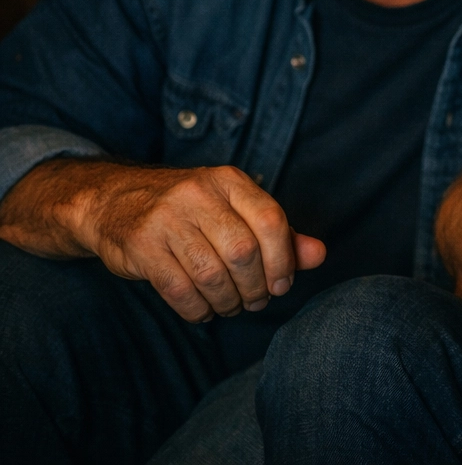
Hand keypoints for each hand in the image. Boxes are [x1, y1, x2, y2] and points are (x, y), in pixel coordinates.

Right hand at [69, 162, 325, 322]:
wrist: (113, 201)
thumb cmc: (190, 211)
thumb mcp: (235, 211)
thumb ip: (279, 234)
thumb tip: (319, 255)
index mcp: (229, 181)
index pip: (271, 220)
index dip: (283, 260)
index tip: (281, 285)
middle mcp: (198, 193)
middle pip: (243, 252)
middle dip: (255, 287)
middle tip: (255, 301)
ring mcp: (166, 218)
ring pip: (211, 274)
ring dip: (227, 301)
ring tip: (230, 306)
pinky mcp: (140, 245)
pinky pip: (178, 290)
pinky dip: (197, 309)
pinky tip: (204, 310)